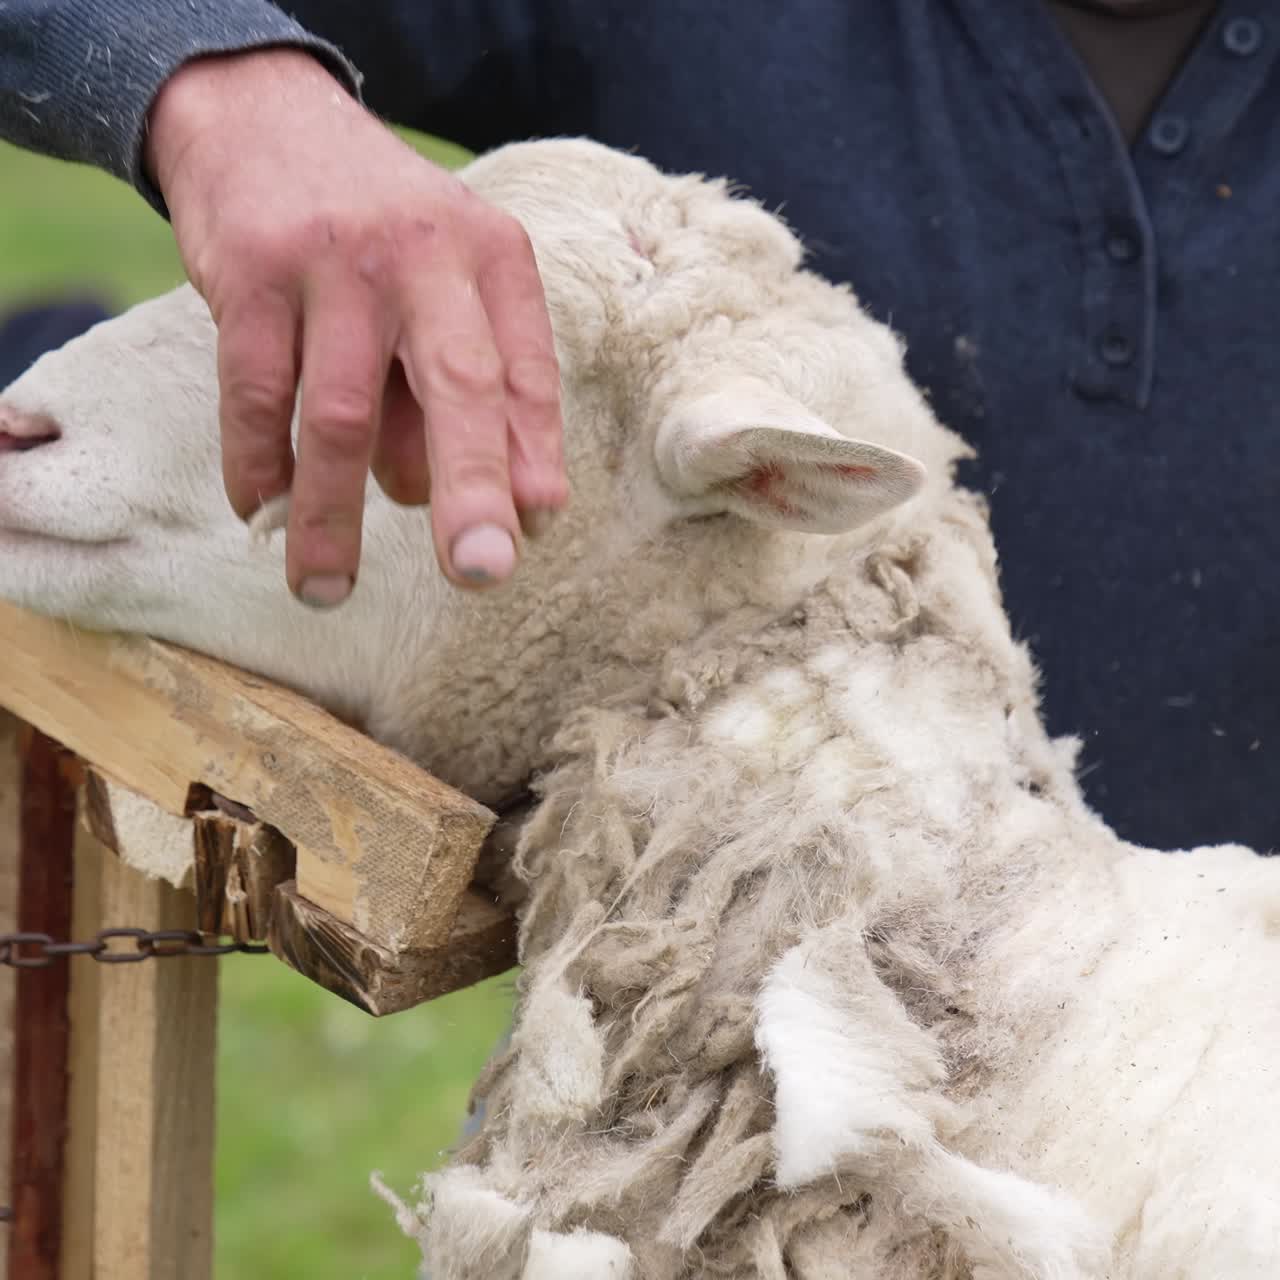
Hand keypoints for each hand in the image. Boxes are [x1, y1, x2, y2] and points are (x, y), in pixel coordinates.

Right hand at [145, 48, 566, 602]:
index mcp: (492, 259)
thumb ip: (480, 387)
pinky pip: (254, 396)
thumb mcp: (451, 284)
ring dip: (333, 516)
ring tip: (326, 587)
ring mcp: (334, 262)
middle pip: (459, 388)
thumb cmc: (378, 238)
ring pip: (341, 414)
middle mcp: (424, 255)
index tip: (533, 532)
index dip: (532, 461)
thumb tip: (522, 511)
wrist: (261, 116)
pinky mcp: (250, 273)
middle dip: (473, 491)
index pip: (526, 376)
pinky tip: (263, 509)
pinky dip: (259, 467)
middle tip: (481, 573)